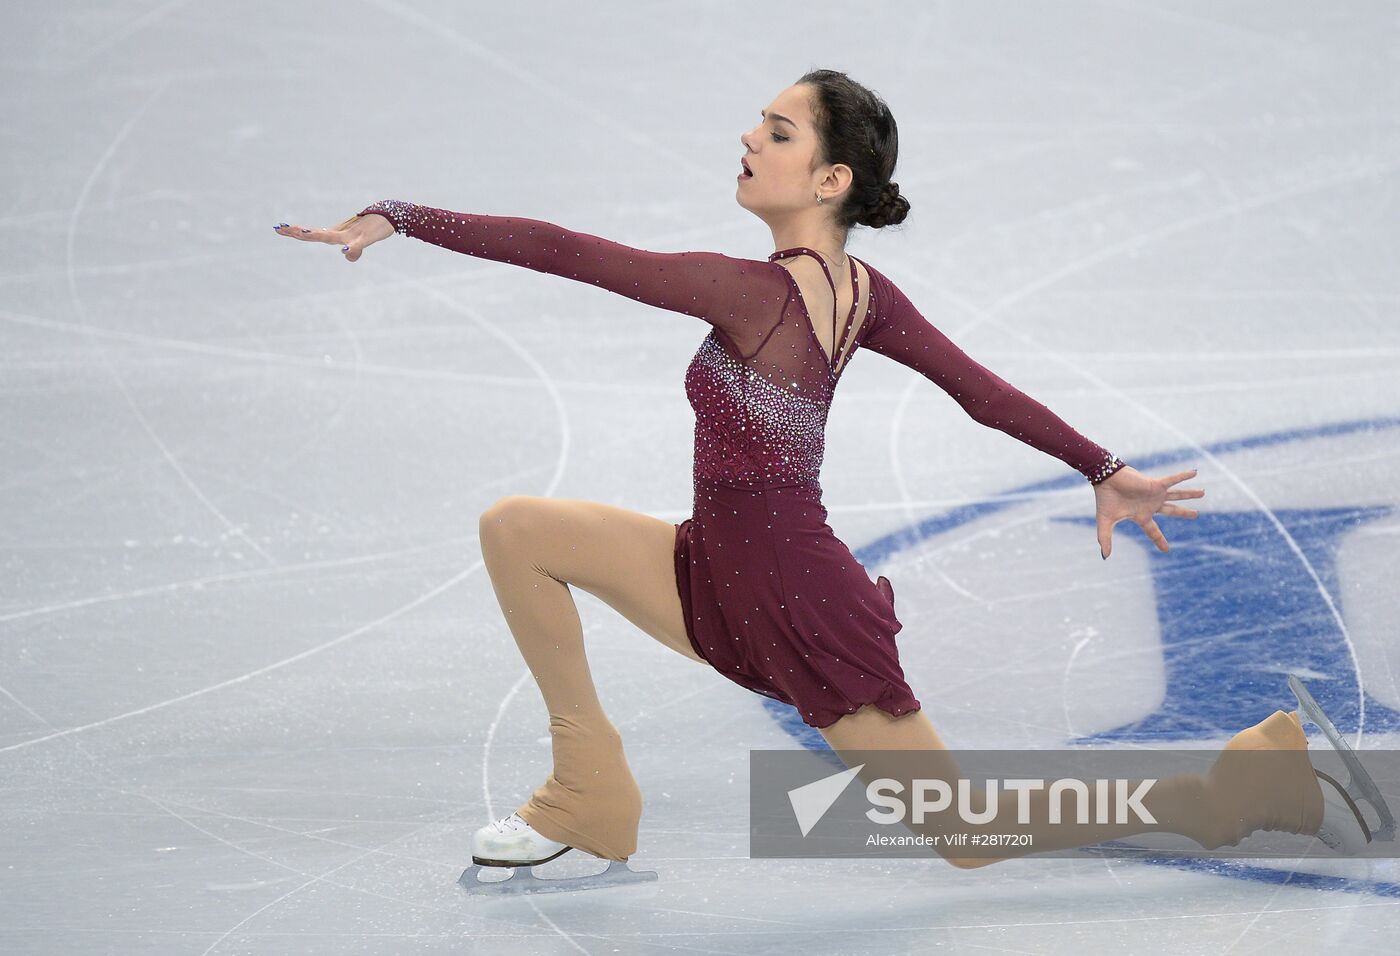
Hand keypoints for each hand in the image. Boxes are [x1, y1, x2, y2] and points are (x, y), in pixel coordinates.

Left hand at [273, 212, 394, 261]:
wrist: (387, 215)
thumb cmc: (371, 227)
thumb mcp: (362, 242)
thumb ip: (353, 249)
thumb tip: (347, 256)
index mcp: (336, 235)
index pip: (311, 234)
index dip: (296, 232)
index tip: (280, 228)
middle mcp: (341, 234)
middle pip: (315, 234)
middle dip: (298, 232)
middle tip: (280, 228)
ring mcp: (352, 236)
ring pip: (331, 238)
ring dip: (316, 236)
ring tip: (303, 233)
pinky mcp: (364, 239)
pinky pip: (357, 246)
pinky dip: (351, 249)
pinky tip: (345, 251)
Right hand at [1095, 466, 1202, 558]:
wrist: (1104, 479)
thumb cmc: (1105, 499)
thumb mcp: (1105, 521)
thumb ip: (1105, 538)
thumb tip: (1105, 556)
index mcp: (1141, 515)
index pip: (1153, 531)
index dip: (1159, 541)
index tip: (1166, 550)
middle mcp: (1151, 505)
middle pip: (1172, 510)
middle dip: (1184, 513)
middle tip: (1196, 515)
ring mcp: (1154, 494)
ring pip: (1176, 495)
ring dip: (1190, 494)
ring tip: (1203, 493)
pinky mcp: (1155, 484)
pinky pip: (1172, 480)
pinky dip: (1183, 476)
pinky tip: (1195, 472)